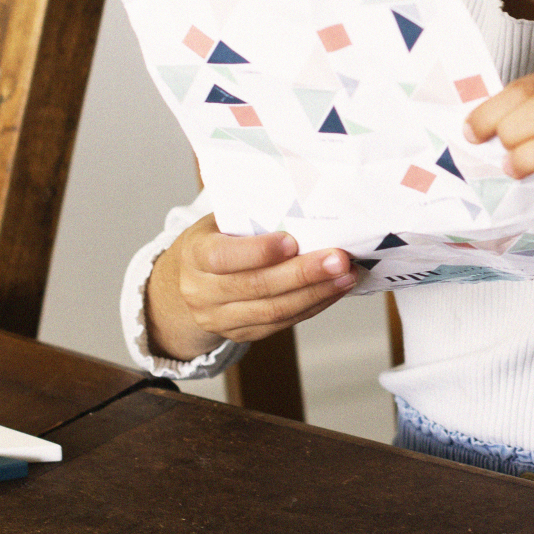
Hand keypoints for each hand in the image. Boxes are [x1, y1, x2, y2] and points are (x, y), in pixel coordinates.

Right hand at [145, 215, 355, 362]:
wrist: (188, 282)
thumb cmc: (215, 240)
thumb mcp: (219, 222)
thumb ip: (251, 217)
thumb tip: (305, 199)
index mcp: (195, 255)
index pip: (222, 257)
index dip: (258, 252)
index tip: (293, 241)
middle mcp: (202, 291)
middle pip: (256, 287)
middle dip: (303, 274)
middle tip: (339, 259)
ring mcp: (219, 318)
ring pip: (273, 311)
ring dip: (316, 293)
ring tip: (346, 276)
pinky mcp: (240, 334)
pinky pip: (281, 324)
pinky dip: (312, 306)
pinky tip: (334, 291)